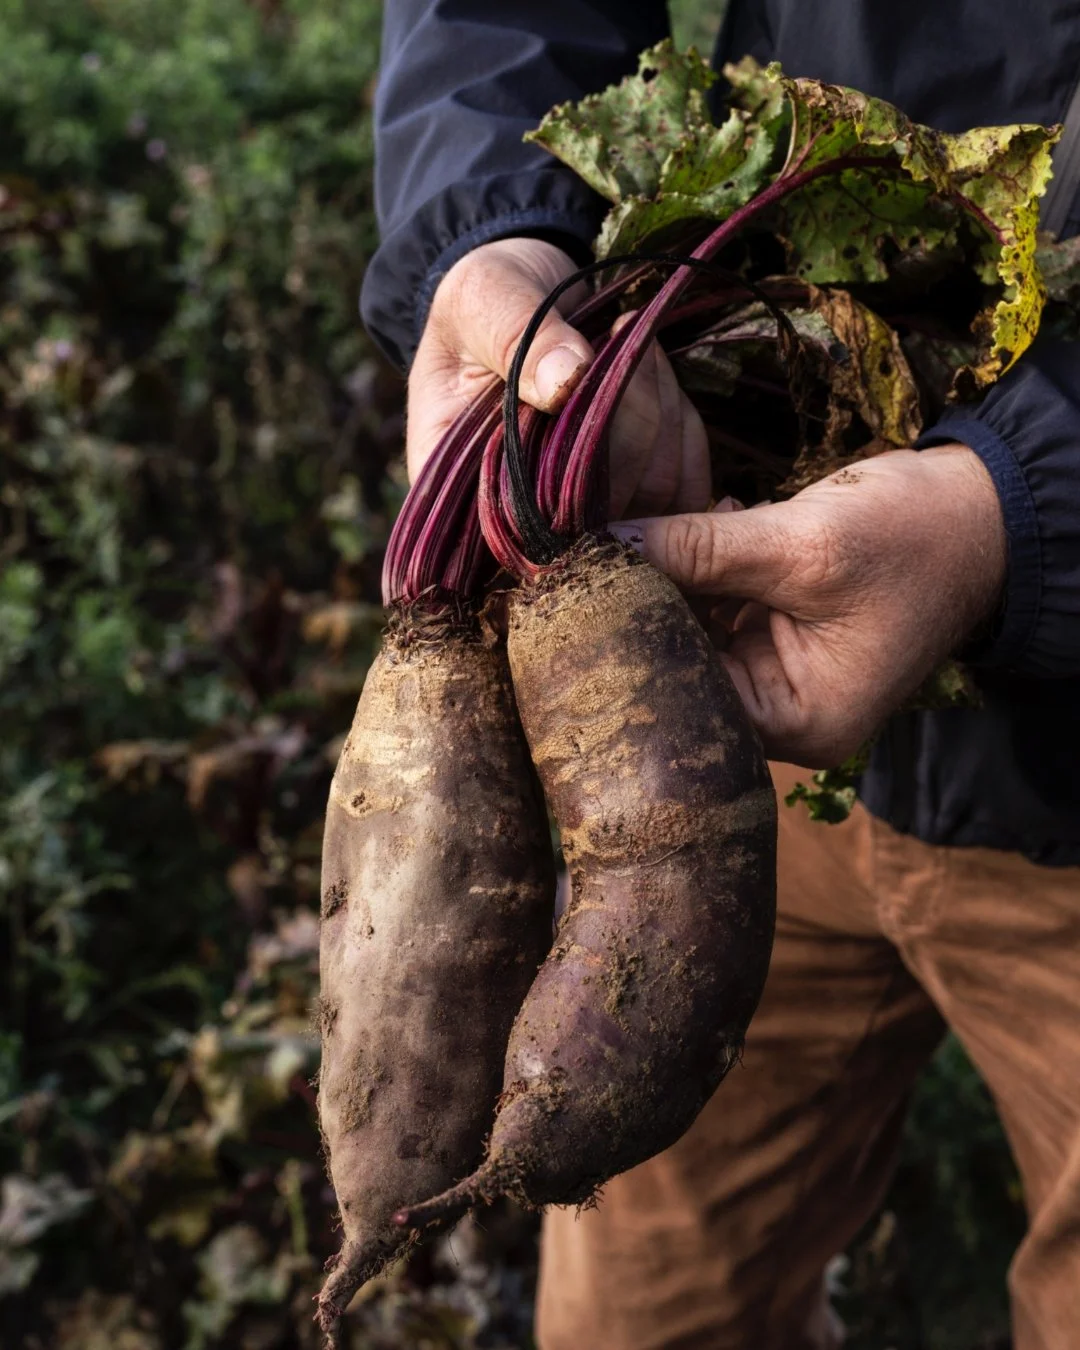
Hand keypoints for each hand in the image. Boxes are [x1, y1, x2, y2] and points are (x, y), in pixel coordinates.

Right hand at [407, 237, 708, 516]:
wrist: (528, 292)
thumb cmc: (486, 301)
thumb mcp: (482, 301)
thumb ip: (513, 338)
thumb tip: (564, 382)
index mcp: (457, 491)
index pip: (505, 534)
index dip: (553, 494)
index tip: (577, 396)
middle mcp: (520, 523)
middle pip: (592, 522)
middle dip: (621, 428)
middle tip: (614, 344)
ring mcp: (584, 518)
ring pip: (648, 506)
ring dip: (658, 417)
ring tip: (633, 349)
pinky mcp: (637, 499)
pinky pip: (680, 489)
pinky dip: (684, 430)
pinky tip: (658, 377)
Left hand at [611, 446, 1006, 767]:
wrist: (978, 511)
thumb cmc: (913, 539)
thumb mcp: (800, 545)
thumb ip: (699, 550)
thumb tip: (605, 547)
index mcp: (799, 724)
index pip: (687, 698)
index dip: (635, 642)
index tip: (584, 590)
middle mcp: (783, 714)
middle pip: (684, 668)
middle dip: (651, 606)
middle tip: (603, 552)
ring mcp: (779, 674)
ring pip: (694, 632)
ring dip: (677, 578)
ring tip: (664, 528)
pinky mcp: (776, 633)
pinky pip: (718, 607)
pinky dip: (706, 567)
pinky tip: (706, 524)